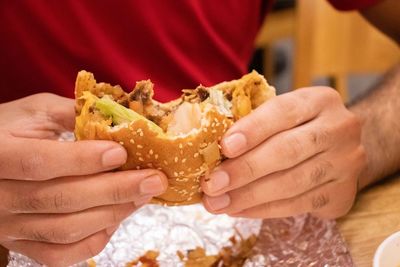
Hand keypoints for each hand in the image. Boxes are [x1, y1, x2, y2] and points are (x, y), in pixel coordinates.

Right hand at [0, 93, 167, 266]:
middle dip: (115, 190)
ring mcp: (9, 226)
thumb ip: (73, 112)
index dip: (82, 160)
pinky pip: (60, 254)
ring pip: (65, 230)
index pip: (39, 162)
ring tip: (143, 195)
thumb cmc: (13, 131)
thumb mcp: (36, 111)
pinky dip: (93, 241)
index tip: (121, 153)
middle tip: (153, 179)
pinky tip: (116, 219)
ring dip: (112, 213)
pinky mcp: (22, 243)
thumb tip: (121, 118)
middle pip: (60, 200)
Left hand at [202, 87, 365, 218]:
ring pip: (292, 183)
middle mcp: (339, 129)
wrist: (341, 148)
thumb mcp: (283, 113)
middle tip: (212, 184)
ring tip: (217, 203)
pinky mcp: (342, 194)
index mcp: (319, 101)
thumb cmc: (298, 127)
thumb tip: (209, 146)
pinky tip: (238, 209)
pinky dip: (263, 209)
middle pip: (288, 151)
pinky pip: (297, 205)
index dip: (253, 129)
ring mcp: (346, 164)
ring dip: (248, 196)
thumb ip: (253, 122)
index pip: (283, 111)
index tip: (224, 147)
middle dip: (245, 170)